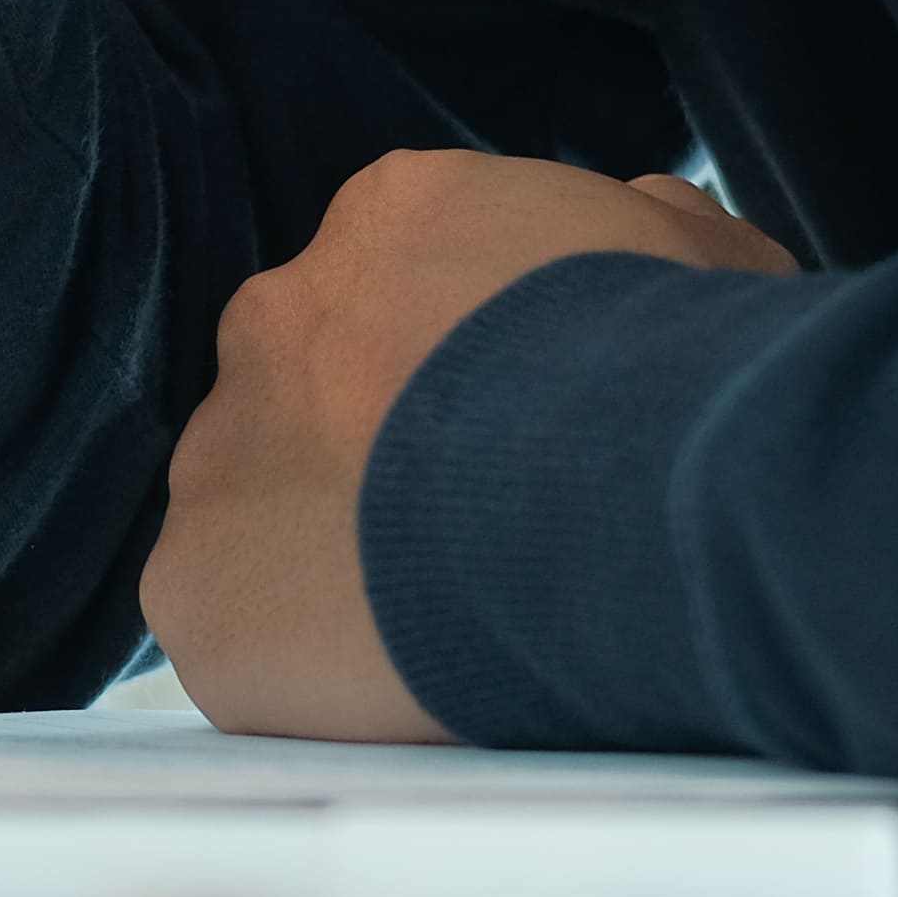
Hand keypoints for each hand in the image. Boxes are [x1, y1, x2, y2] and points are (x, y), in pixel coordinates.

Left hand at [147, 153, 796, 738]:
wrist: (613, 498)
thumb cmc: (676, 374)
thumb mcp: (705, 261)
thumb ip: (655, 229)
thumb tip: (644, 216)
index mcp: (394, 219)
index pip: (405, 291)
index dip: (469, 370)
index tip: (526, 435)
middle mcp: (275, 315)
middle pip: (314, 391)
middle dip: (380, 453)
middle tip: (480, 531)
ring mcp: (218, 453)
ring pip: (260, 510)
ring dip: (332, 555)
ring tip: (444, 617)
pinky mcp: (191, 588)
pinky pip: (234, 629)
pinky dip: (299, 661)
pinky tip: (389, 680)